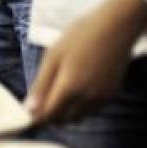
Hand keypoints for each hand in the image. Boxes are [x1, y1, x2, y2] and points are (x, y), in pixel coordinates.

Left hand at [25, 0, 146, 123]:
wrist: (116, 27)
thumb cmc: (81, 36)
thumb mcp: (53, 56)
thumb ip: (41, 85)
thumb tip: (30, 109)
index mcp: (69, 88)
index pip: (49, 116)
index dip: (38, 117)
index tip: (31, 113)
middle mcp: (86, 98)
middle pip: (64, 120)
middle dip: (51, 116)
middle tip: (45, 101)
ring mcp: (101, 98)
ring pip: (79, 117)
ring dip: (67, 113)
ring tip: (61, 93)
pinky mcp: (112, 94)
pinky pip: (92, 110)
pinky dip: (82, 107)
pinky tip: (79, 90)